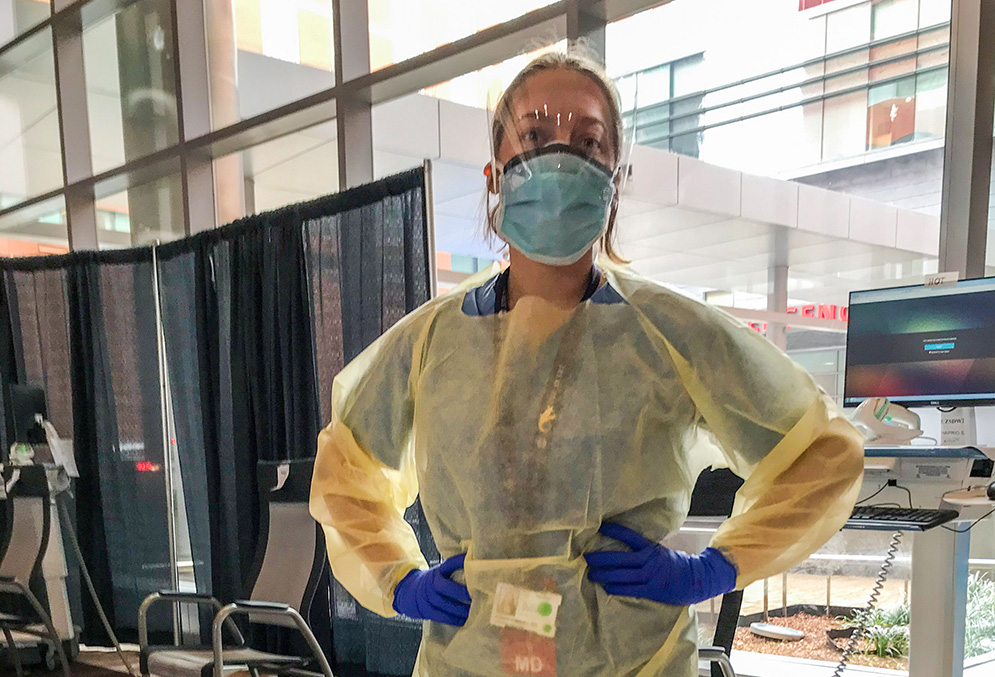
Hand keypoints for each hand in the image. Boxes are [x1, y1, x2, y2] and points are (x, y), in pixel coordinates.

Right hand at [392, 553, 471, 625]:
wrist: (408, 591)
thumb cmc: (431, 582)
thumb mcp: (440, 572)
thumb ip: (455, 570)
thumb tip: (476, 567)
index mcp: (438, 571)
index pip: (449, 564)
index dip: (459, 562)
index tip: (471, 563)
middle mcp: (431, 582)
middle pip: (445, 586)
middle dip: (461, 592)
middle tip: (477, 596)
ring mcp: (427, 597)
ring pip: (444, 604)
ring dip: (460, 609)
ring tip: (475, 612)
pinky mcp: (426, 611)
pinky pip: (441, 616)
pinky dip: (454, 619)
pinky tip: (465, 621)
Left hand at [584, 523, 736, 605]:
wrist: (696, 579)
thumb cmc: (676, 564)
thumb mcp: (661, 551)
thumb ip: (645, 549)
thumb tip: (625, 543)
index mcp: (651, 548)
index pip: (630, 536)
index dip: (615, 530)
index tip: (601, 526)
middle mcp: (649, 561)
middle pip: (620, 558)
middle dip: (601, 558)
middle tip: (586, 557)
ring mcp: (650, 577)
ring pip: (621, 576)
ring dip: (603, 575)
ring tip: (591, 573)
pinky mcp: (651, 591)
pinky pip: (629, 589)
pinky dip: (615, 588)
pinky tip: (605, 586)